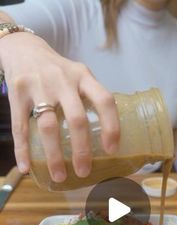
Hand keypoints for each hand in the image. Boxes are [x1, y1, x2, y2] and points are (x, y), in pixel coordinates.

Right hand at [0, 33, 119, 181]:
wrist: (23, 48)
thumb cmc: (57, 70)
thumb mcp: (78, 75)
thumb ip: (89, 98)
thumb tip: (105, 138)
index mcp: (83, 76)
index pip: (104, 101)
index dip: (111, 126)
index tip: (111, 150)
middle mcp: (63, 80)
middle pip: (76, 119)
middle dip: (81, 150)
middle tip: (83, 172)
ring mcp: (39, 86)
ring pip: (48, 126)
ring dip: (54, 156)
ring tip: (59, 176)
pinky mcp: (17, 93)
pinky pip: (20, 126)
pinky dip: (22, 150)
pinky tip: (25, 167)